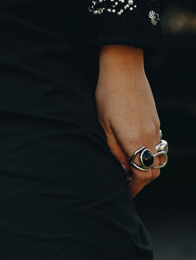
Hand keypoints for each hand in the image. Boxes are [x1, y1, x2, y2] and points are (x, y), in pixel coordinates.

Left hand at [96, 45, 161, 197]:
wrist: (123, 68)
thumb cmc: (108, 95)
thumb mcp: (104, 125)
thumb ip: (114, 151)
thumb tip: (122, 171)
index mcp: (136, 140)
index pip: (142, 175)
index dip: (134, 187)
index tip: (124, 190)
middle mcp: (150, 137)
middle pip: (152, 170)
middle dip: (140, 180)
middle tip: (125, 182)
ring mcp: (155, 128)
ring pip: (156, 157)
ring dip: (145, 166)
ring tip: (129, 166)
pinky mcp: (155, 120)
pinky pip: (155, 143)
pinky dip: (147, 152)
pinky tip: (133, 147)